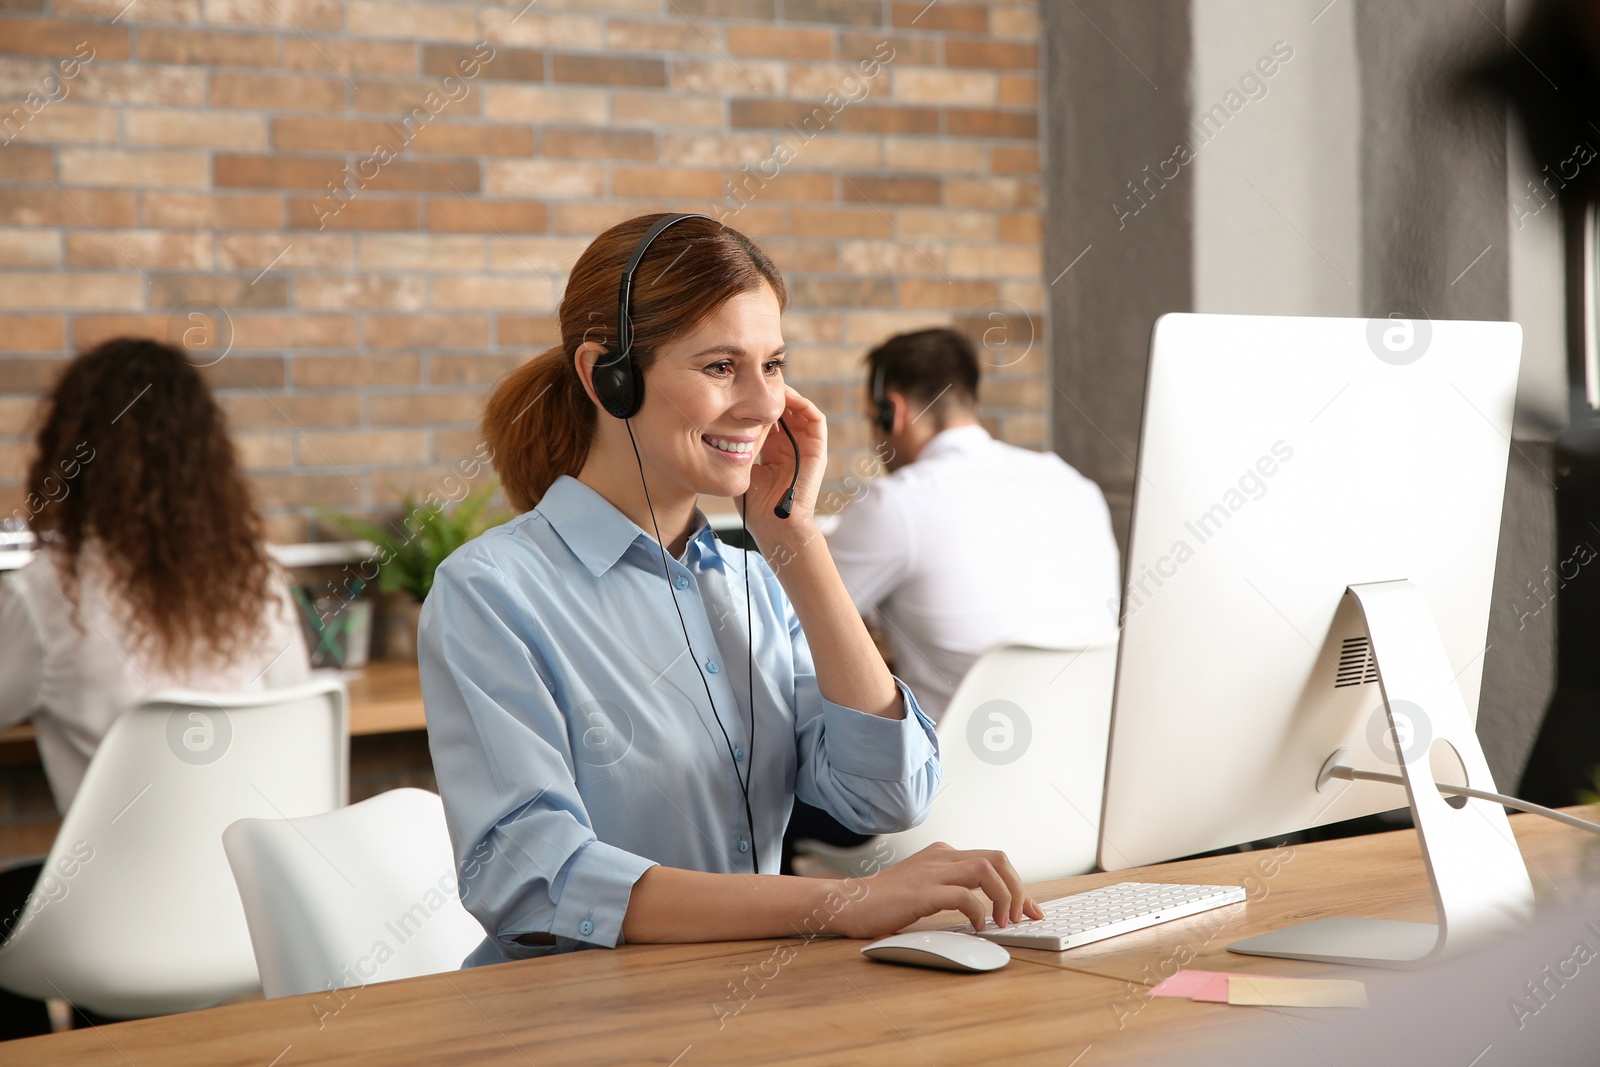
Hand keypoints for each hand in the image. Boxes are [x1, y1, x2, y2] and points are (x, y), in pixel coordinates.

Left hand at [743, 385, 825, 546]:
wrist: (776, 527)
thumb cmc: (756, 508)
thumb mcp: (741, 471)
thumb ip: (736, 451)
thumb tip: (719, 430)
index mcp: (772, 452)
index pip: (767, 419)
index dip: (756, 404)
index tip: (741, 391)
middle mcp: (790, 448)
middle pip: (784, 411)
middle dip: (771, 395)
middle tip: (757, 381)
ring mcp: (805, 449)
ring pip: (801, 411)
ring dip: (789, 396)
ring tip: (773, 385)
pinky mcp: (817, 451)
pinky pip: (817, 420)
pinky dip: (805, 405)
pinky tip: (788, 398)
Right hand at [828, 842, 1044, 939]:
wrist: (849, 902)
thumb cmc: (885, 901)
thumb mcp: (925, 886)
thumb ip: (952, 887)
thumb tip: (987, 907)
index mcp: (943, 855)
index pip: (993, 860)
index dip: (1017, 884)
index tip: (1030, 908)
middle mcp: (941, 857)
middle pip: (997, 859)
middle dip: (1019, 888)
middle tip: (1024, 915)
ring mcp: (931, 871)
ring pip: (986, 870)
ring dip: (1004, 897)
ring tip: (1004, 921)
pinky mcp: (922, 891)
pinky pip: (963, 895)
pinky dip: (978, 910)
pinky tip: (978, 926)